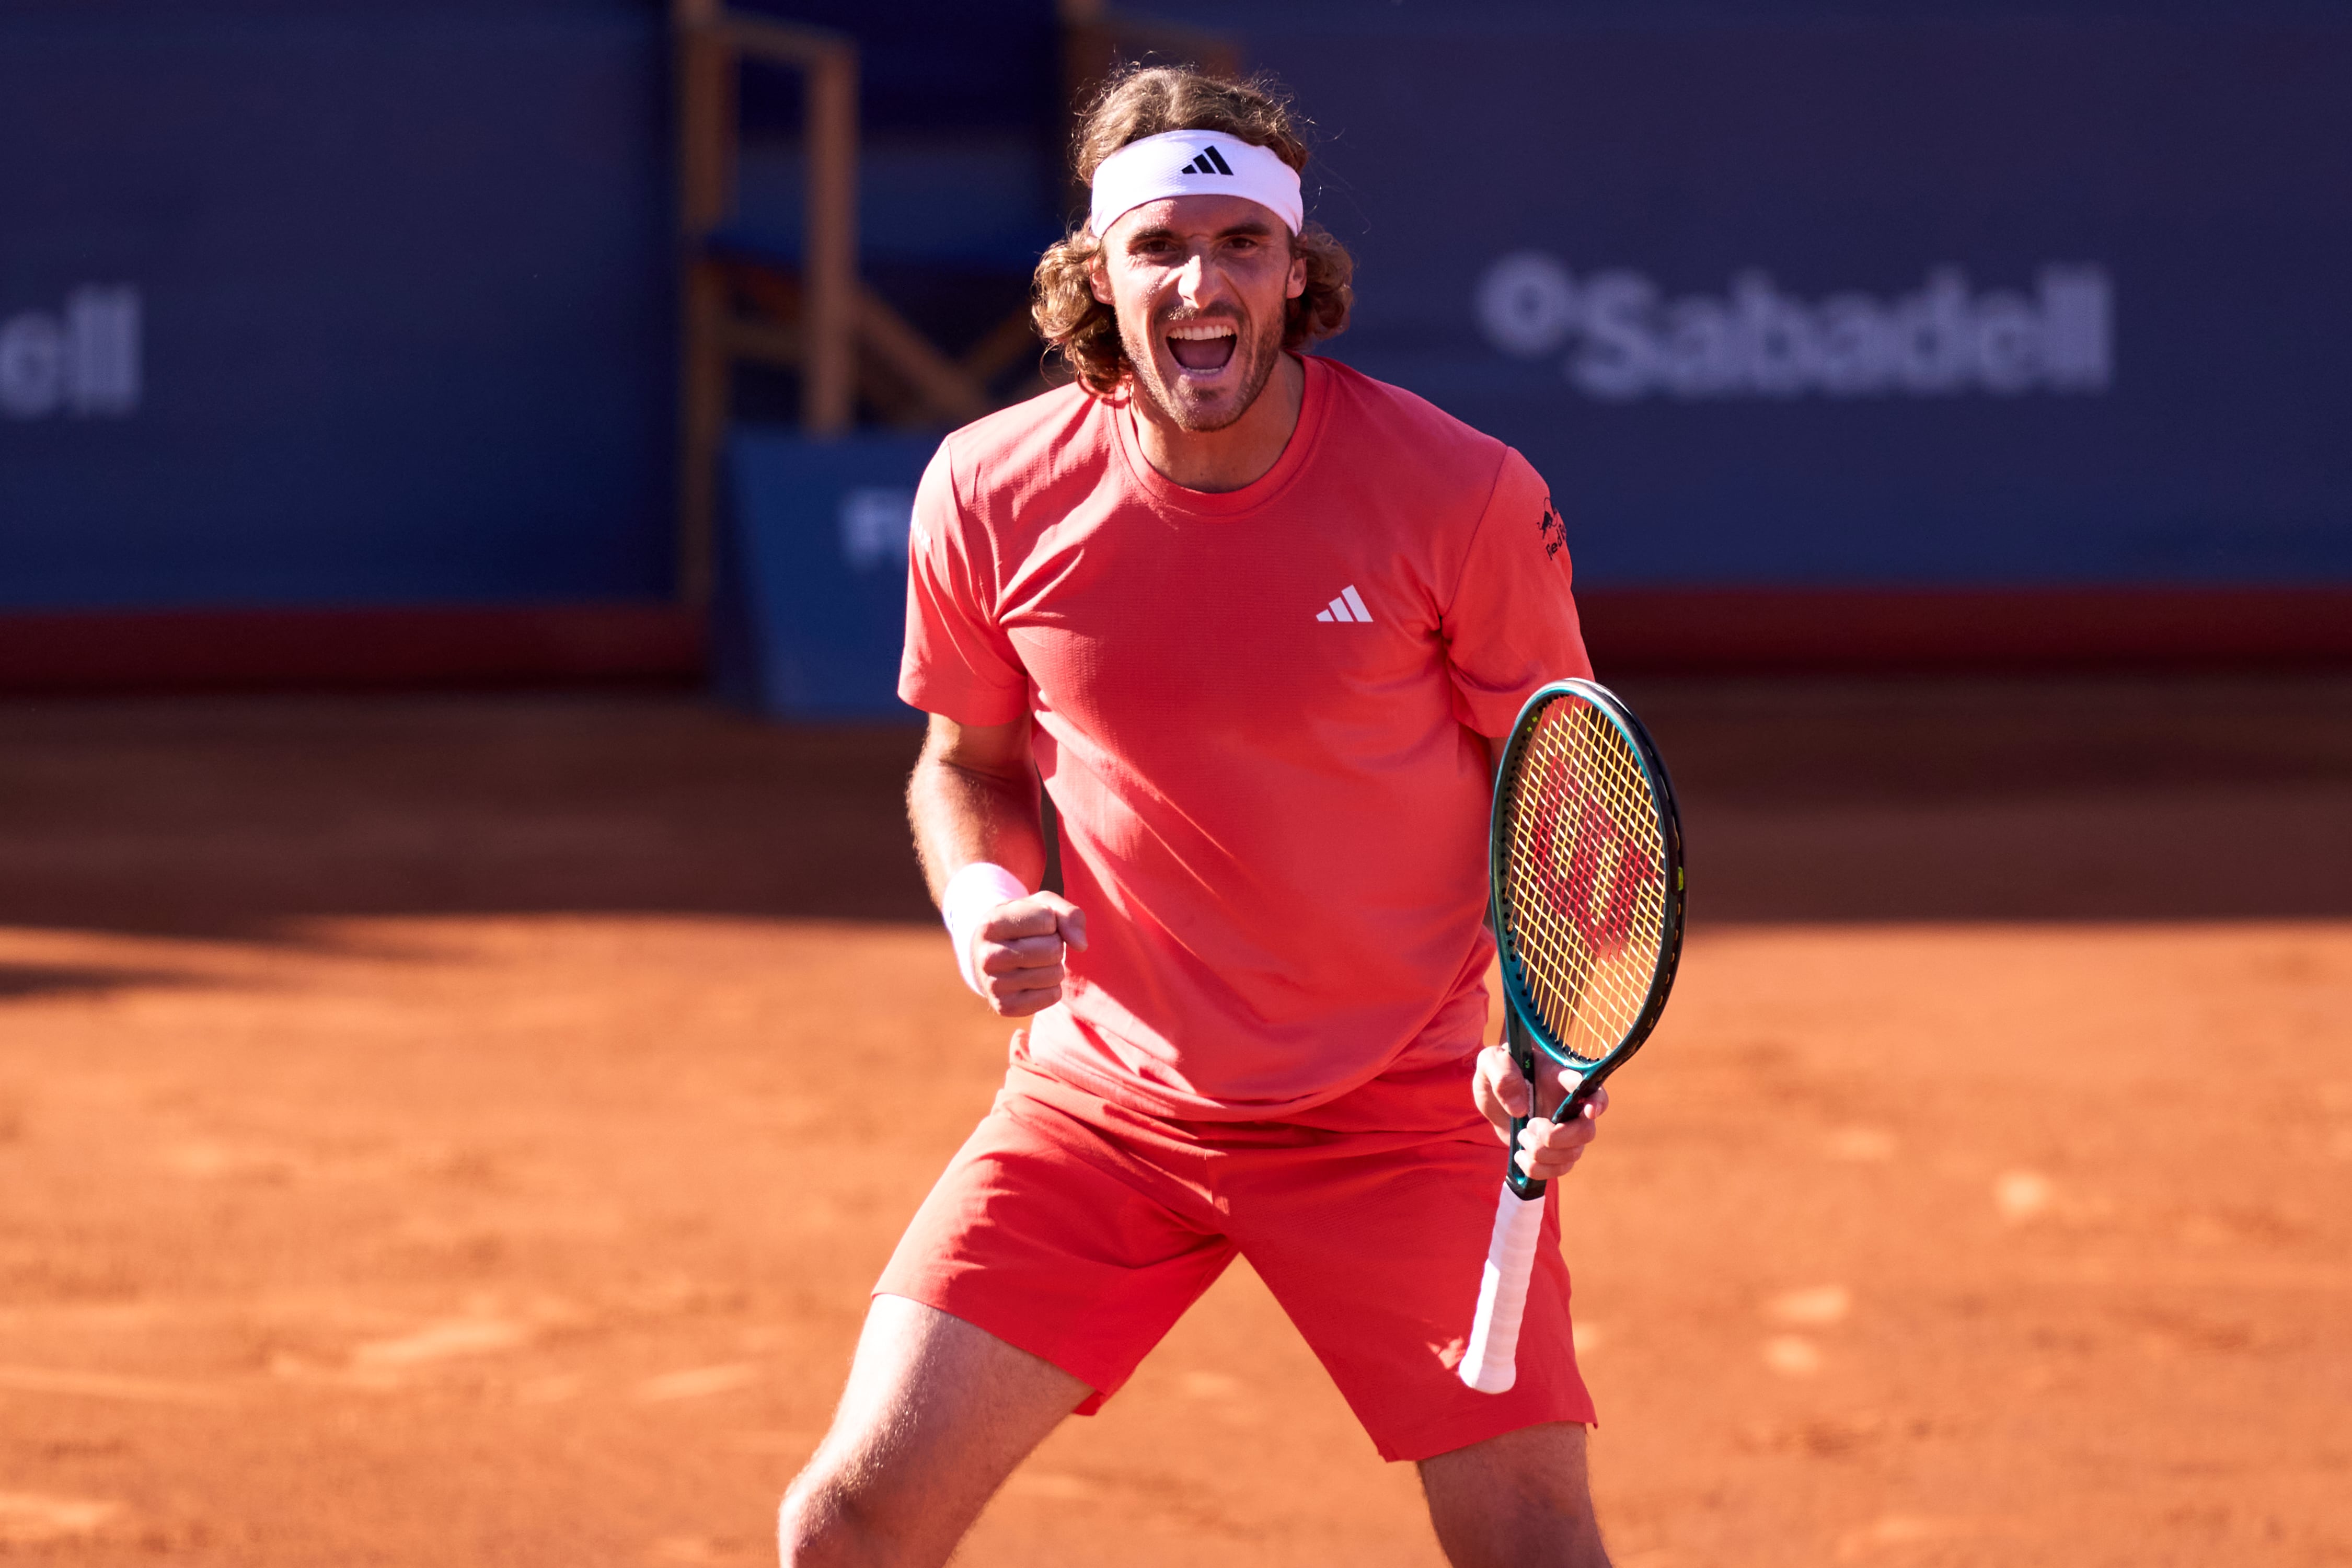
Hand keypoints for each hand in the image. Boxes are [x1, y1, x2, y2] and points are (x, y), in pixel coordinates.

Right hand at [968, 893, 1087, 1017]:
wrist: (991, 955)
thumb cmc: (1023, 924)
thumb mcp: (1042, 907)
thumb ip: (1068, 914)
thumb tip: (1081, 945)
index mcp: (991, 924)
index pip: (1046, 920)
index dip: (1050, 921)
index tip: (1035, 924)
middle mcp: (988, 956)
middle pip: (1053, 950)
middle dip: (1055, 945)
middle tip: (1037, 945)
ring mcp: (994, 984)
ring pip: (1054, 974)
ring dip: (1054, 966)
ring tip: (1034, 962)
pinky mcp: (1006, 1006)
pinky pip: (1052, 996)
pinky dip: (1051, 987)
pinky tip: (1033, 980)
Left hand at [1473, 1045, 1607, 1183]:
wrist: (1493, 1097)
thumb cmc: (1499, 1071)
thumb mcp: (1491, 1061)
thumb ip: (1502, 1074)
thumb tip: (1519, 1108)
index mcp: (1560, 1078)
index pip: (1592, 1089)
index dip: (1597, 1102)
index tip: (1588, 1111)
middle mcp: (1570, 1106)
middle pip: (1586, 1132)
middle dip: (1556, 1137)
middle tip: (1530, 1125)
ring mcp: (1565, 1131)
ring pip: (1573, 1155)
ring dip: (1541, 1152)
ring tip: (1521, 1135)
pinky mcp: (1554, 1151)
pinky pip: (1558, 1171)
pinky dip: (1536, 1168)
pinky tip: (1520, 1154)